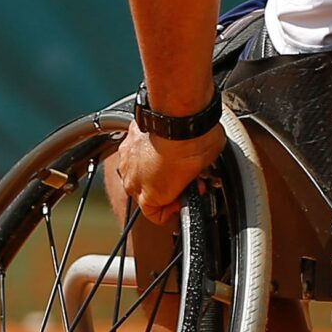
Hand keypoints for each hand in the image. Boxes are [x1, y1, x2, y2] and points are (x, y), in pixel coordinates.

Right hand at [106, 123, 225, 228]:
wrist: (181, 116)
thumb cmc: (194, 146)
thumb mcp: (203, 173)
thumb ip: (194, 182)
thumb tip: (199, 176)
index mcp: (150, 197)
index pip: (156, 215)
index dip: (174, 208)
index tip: (185, 196)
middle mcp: (133, 180)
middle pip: (147, 192)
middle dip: (164, 185)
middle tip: (183, 175)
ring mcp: (127, 158)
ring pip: (139, 170)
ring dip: (153, 166)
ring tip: (173, 155)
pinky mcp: (128, 136)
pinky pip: (137, 147)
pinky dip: (148, 146)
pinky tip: (164, 139)